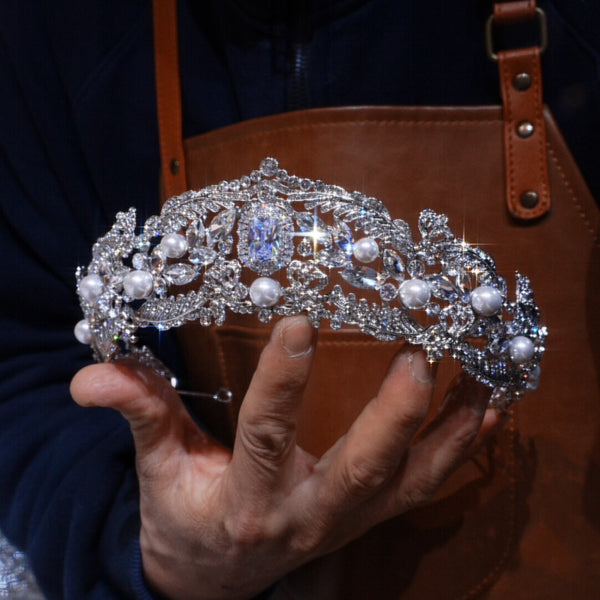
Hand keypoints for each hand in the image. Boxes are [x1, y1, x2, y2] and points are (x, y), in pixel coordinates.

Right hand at [70, 316, 502, 599]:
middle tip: (419, 359)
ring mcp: (348, 522)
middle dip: (392, 418)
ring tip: (482, 377)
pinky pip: (425, 487)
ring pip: (409, 482)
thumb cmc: (184, 515)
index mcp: (247, 501)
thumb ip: (138, 414)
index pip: (266, 436)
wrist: (216, 574)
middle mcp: (307, 516)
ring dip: (450, 432)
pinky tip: (488, 410)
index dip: (282, 383)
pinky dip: (461, 450)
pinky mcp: (370, 518)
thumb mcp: (158, 470)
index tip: (300, 322)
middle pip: (360, 471)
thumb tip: (89, 376)